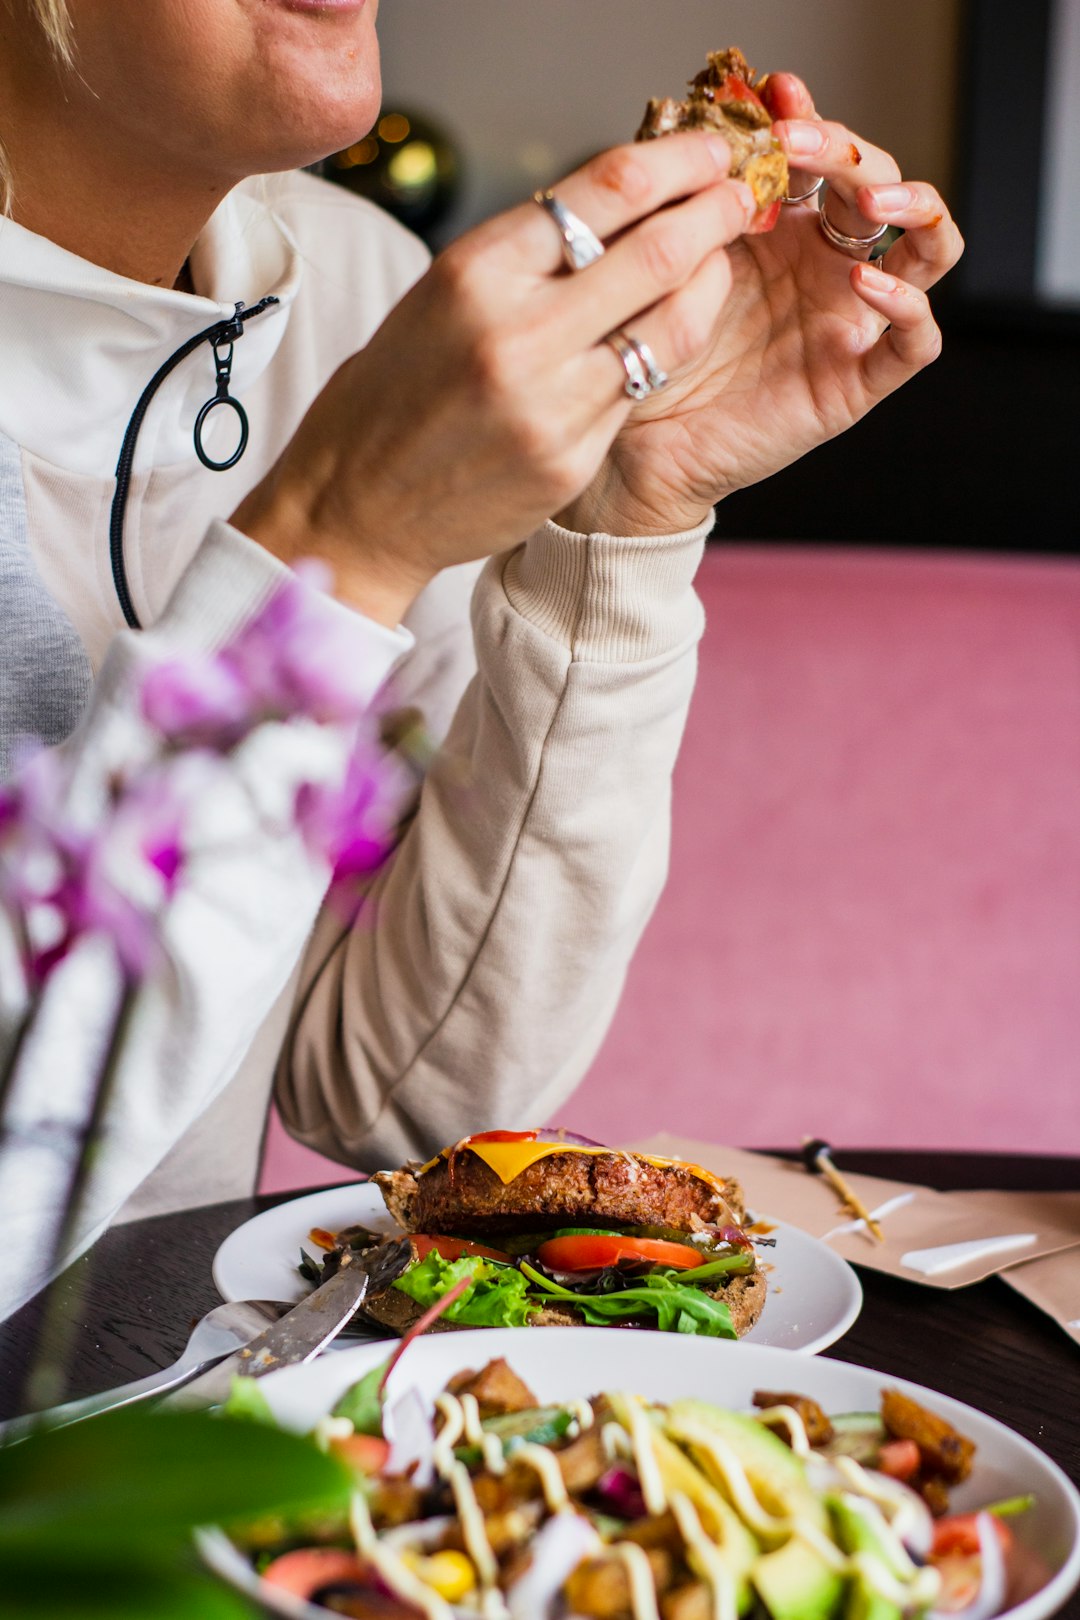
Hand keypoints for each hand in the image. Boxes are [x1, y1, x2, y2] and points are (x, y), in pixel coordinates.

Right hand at [233, 134, 755, 624]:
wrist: (357, 506)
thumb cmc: (392, 396)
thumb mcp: (439, 298)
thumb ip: (521, 258)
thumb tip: (611, 209)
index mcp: (475, 272)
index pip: (604, 190)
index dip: (676, 161)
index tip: (710, 150)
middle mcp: (515, 332)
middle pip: (655, 251)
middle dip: (714, 213)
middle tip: (742, 194)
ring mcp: (548, 402)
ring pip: (667, 327)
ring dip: (709, 285)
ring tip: (723, 261)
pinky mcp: (569, 458)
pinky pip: (640, 391)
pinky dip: (668, 352)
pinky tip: (678, 332)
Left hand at [559, 73, 964, 537]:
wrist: (639, 451)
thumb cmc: (649, 359)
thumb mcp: (663, 271)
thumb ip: (689, 211)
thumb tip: (701, 138)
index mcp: (783, 232)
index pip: (822, 157)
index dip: (810, 118)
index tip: (776, 96)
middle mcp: (826, 268)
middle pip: (877, 184)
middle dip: (848, 150)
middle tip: (799, 142)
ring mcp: (851, 321)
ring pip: (927, 247)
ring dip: (915, 205)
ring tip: (872, 196)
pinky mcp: (858, 381)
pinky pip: (915, 341)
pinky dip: (908, 306)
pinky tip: (868, 283)